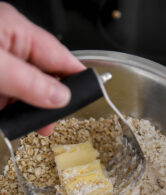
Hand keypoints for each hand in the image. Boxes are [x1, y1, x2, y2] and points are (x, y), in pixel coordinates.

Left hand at [0, 2, 84, 135]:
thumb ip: (31, 83)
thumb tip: (62, 97)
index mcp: (17, 32)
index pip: (60, 56)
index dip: (77, 76)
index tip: (91, 93)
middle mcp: (11, 46)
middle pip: (45, 75)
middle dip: (52, 100)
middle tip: (53, 120)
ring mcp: (1, 64)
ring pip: (28, 89)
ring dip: (32, 109)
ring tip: (36, 126)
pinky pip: (11, 95)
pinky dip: (14, 111)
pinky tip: (14, 121)